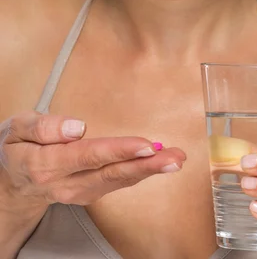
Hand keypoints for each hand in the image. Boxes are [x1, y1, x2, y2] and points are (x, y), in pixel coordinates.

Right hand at [0, 111, 185, 212]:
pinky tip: (160, 163)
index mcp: (45, 164)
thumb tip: (78, 127)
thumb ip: (44, 127)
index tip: (144, 145)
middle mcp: (65, 184)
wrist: (11, 181)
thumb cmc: (17, 147)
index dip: (118, 151)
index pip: (88, 156)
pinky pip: (117, 183)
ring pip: (117, 182)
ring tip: (176, 158)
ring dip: (149, 171)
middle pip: (109, 174)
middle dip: (145, 166)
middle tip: (174, 157)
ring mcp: (78, 192)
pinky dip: (140, 174)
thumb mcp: (17, 128)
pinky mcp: (89, 193)